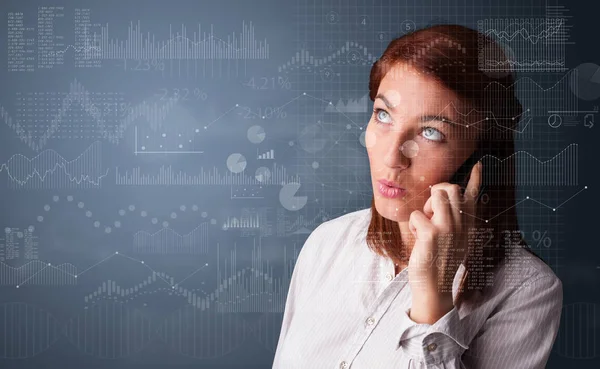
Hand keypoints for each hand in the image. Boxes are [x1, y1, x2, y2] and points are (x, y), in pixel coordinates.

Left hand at [407, 161, 481, 323]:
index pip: (473, 196)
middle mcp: (461, 224)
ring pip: (436, 194)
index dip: (475, 178)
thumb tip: (450, 202)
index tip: (477, 164)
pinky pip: (416, 215)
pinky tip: (419, 241)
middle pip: (450, 188)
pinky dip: (414, 226)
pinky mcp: (431, 234)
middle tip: (431, 213)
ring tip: (426, 225)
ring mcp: (448, 228)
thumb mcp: (454, 240)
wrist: (435, 288)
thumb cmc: (440, 262)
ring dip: (425, 207)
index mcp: (468, 225)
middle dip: (437, 192)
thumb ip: (455, 221)